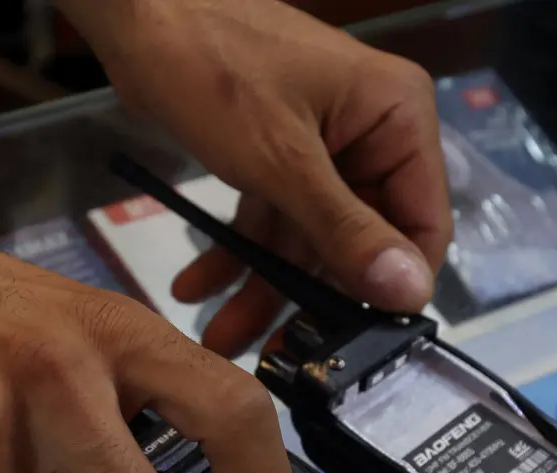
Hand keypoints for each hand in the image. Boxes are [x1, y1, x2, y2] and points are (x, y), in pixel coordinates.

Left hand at [60, 0, 452, 357]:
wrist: (134, 9)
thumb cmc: (212, 64)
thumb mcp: (281, 159)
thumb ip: (346, 230)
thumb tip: (409, 292)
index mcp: (397, 120)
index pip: (422, 222)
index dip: (393, 286)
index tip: (357, 341)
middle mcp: (372, 136)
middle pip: (359, 241)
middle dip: (308, 298)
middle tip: (273, 355)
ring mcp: (325, 148)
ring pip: (308, 240)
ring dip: (262, 286)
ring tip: (218, 337)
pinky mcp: (280, 155)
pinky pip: (273, 218)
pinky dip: (238, 252)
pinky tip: (198, 288)